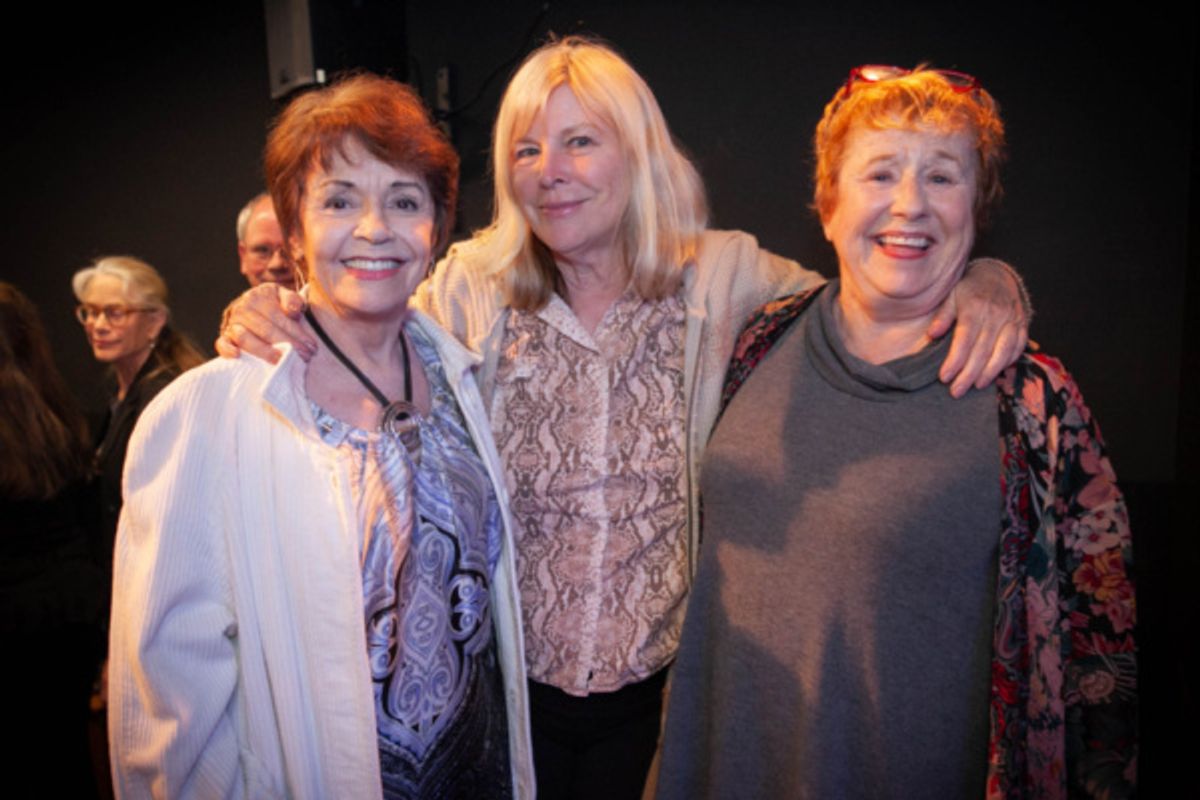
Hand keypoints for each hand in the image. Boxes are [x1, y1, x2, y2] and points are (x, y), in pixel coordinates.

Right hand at [215, 284, 316, 362]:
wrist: (254, 308)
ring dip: (264, 351)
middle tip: (304, 357)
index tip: (311, 346)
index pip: (278, 317)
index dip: (296, 332)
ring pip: (245, 338)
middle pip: (265, 330)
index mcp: (259, 296)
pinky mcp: (224, 336)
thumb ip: (293, 301)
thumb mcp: (285, 297)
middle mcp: (243, 308)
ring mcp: (232, 323)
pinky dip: (227, 349)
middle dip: (287, 345)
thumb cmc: (276, 305)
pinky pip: (222, 343)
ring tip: (281, 361)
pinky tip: (238, 356)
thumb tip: (292, 311)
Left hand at [929, 258, 1029, 397]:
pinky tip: (995, 374)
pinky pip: (1018, 347)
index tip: (944, 377)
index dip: (955, 361)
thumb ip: (942, 316)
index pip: (964, 339)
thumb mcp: (951, 295)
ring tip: (976, 386)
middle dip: (968, 374)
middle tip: (956, 391)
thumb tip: (932, 334)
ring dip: (989, 372)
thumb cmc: (969, 289)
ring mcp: (1012, 319)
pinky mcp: (1022, 325)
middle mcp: (996, 314)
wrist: (998, 275)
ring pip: (1003, 352)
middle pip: (982, 350)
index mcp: (975, 306)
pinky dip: (1007, 362)